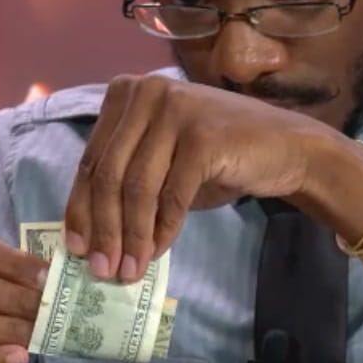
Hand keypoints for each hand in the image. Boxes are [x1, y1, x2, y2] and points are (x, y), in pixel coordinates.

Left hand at [63, 73, 341, 281]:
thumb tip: (89, 236)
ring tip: (128, 270)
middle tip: (101, 268)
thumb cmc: (218, 158)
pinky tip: (158, 253)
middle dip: (103, 229)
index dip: (79, 208)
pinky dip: (162, 231)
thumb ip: (125, 181)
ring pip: (136, 188)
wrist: (287, 148)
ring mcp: (176, 109)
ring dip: (130, 237)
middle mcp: (147, 92)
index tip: (75, 249)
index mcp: (127, 92)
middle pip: (109, 174)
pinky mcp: (203, 136)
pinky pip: (172, 196)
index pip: (92, 159)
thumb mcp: (161, 161)